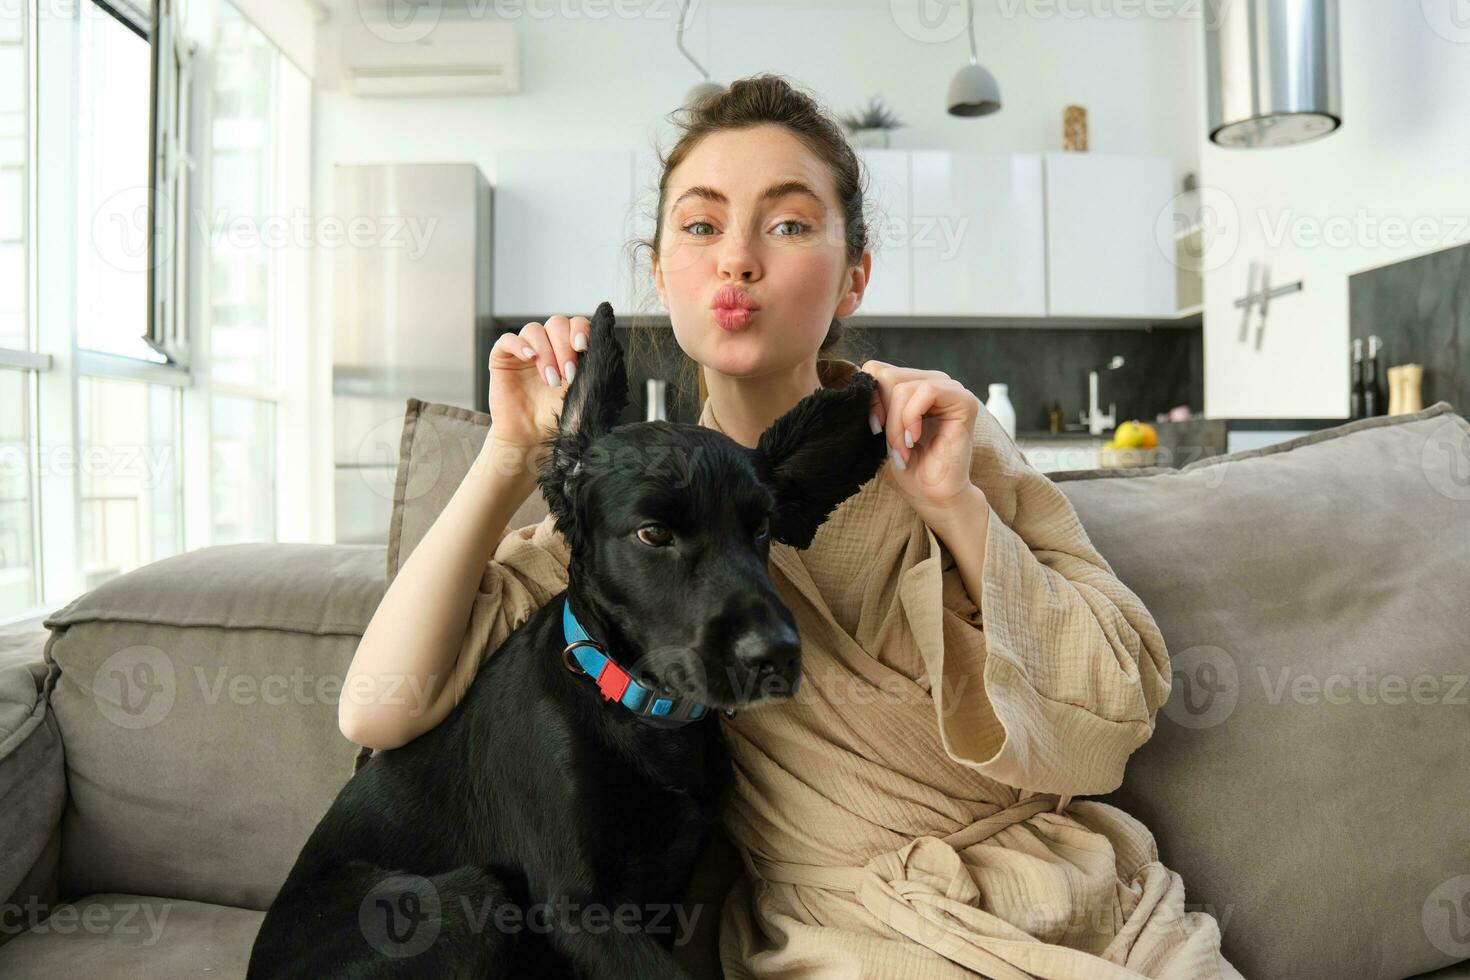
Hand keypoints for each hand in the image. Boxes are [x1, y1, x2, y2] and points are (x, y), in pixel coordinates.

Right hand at [487, 314, 590, 453]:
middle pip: (556, 323)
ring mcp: (524, 350)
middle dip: (564, 347)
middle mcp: (547, 345)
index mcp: (568, 350)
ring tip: (551, 380)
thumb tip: (603, 352)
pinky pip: (507, 339)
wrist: (531, 439)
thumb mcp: (580, 393)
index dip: (581, 330)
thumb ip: (590, 371)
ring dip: (546, 352)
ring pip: (534, 329)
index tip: (583, 347)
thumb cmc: (556, 418)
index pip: (576, 325)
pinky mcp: (502, 358)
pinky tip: (530, 358)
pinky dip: (519, 344)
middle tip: (568, 375)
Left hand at [861, 360, 981, 513]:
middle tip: (890, 447)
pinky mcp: (964, 400)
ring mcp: (950, 388)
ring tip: (902, 450)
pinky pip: (927, 391)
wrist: (931, 495)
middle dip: (883, 414)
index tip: (873, 429)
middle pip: (887, 375)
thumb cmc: (906, 466)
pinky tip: (914, 440)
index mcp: (912, 384)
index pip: (877, 369)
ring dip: (896, 424)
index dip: (868, 398)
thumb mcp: (879, 430)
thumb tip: (854, 380)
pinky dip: (912, 418)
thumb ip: (870, 403)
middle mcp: (931, 381)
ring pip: (903, 386)